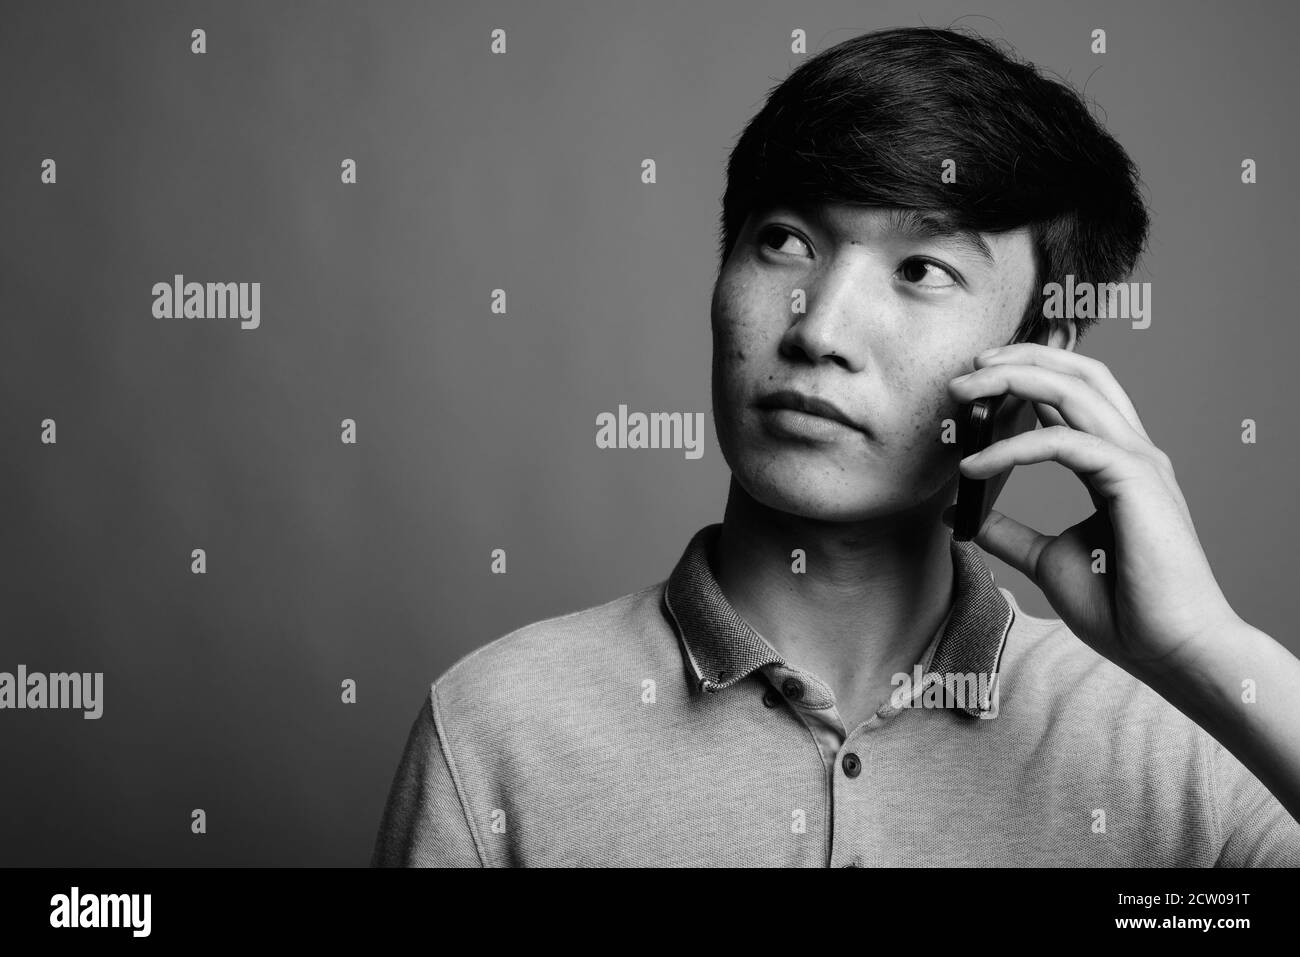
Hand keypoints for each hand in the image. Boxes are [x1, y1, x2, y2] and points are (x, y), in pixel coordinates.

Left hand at [945, 342, 1240, 679]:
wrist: (1169, 650)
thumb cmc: (1122, 609)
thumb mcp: (1046, 559)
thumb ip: (1007, 530)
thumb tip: (962, 513)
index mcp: (1117, 462)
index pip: (1074, 394)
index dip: (1025, 376)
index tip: (973, 384)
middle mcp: (1131, 452)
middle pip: (1079, 373)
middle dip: (1020, 358)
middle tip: (966, 370)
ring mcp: (1138, 461)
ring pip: (1074, 390)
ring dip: (1012, 381)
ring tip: (962, 391)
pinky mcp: (1134, 481)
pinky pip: (1063, 443)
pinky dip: (1012, 447)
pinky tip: (974, 466)